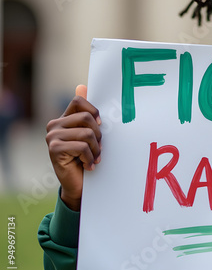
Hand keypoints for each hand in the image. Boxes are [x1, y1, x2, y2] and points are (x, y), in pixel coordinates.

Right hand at [45, 85, 100, 210]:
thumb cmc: (87, 156)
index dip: (94, 112)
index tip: (100, 125)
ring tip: (93, 158)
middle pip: (87, 118)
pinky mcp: (53, 149)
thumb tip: (81, 86)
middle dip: (99, 135)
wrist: (79, 184)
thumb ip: (87, 112)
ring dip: (96, 149)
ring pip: (87, 133)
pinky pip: (82, 147)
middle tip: (98, 148)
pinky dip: (90, 158)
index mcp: (64, 118)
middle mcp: (54, 125)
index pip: (78, 101)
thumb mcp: (91, 133)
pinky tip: (88, 165)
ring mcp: (52, 137)